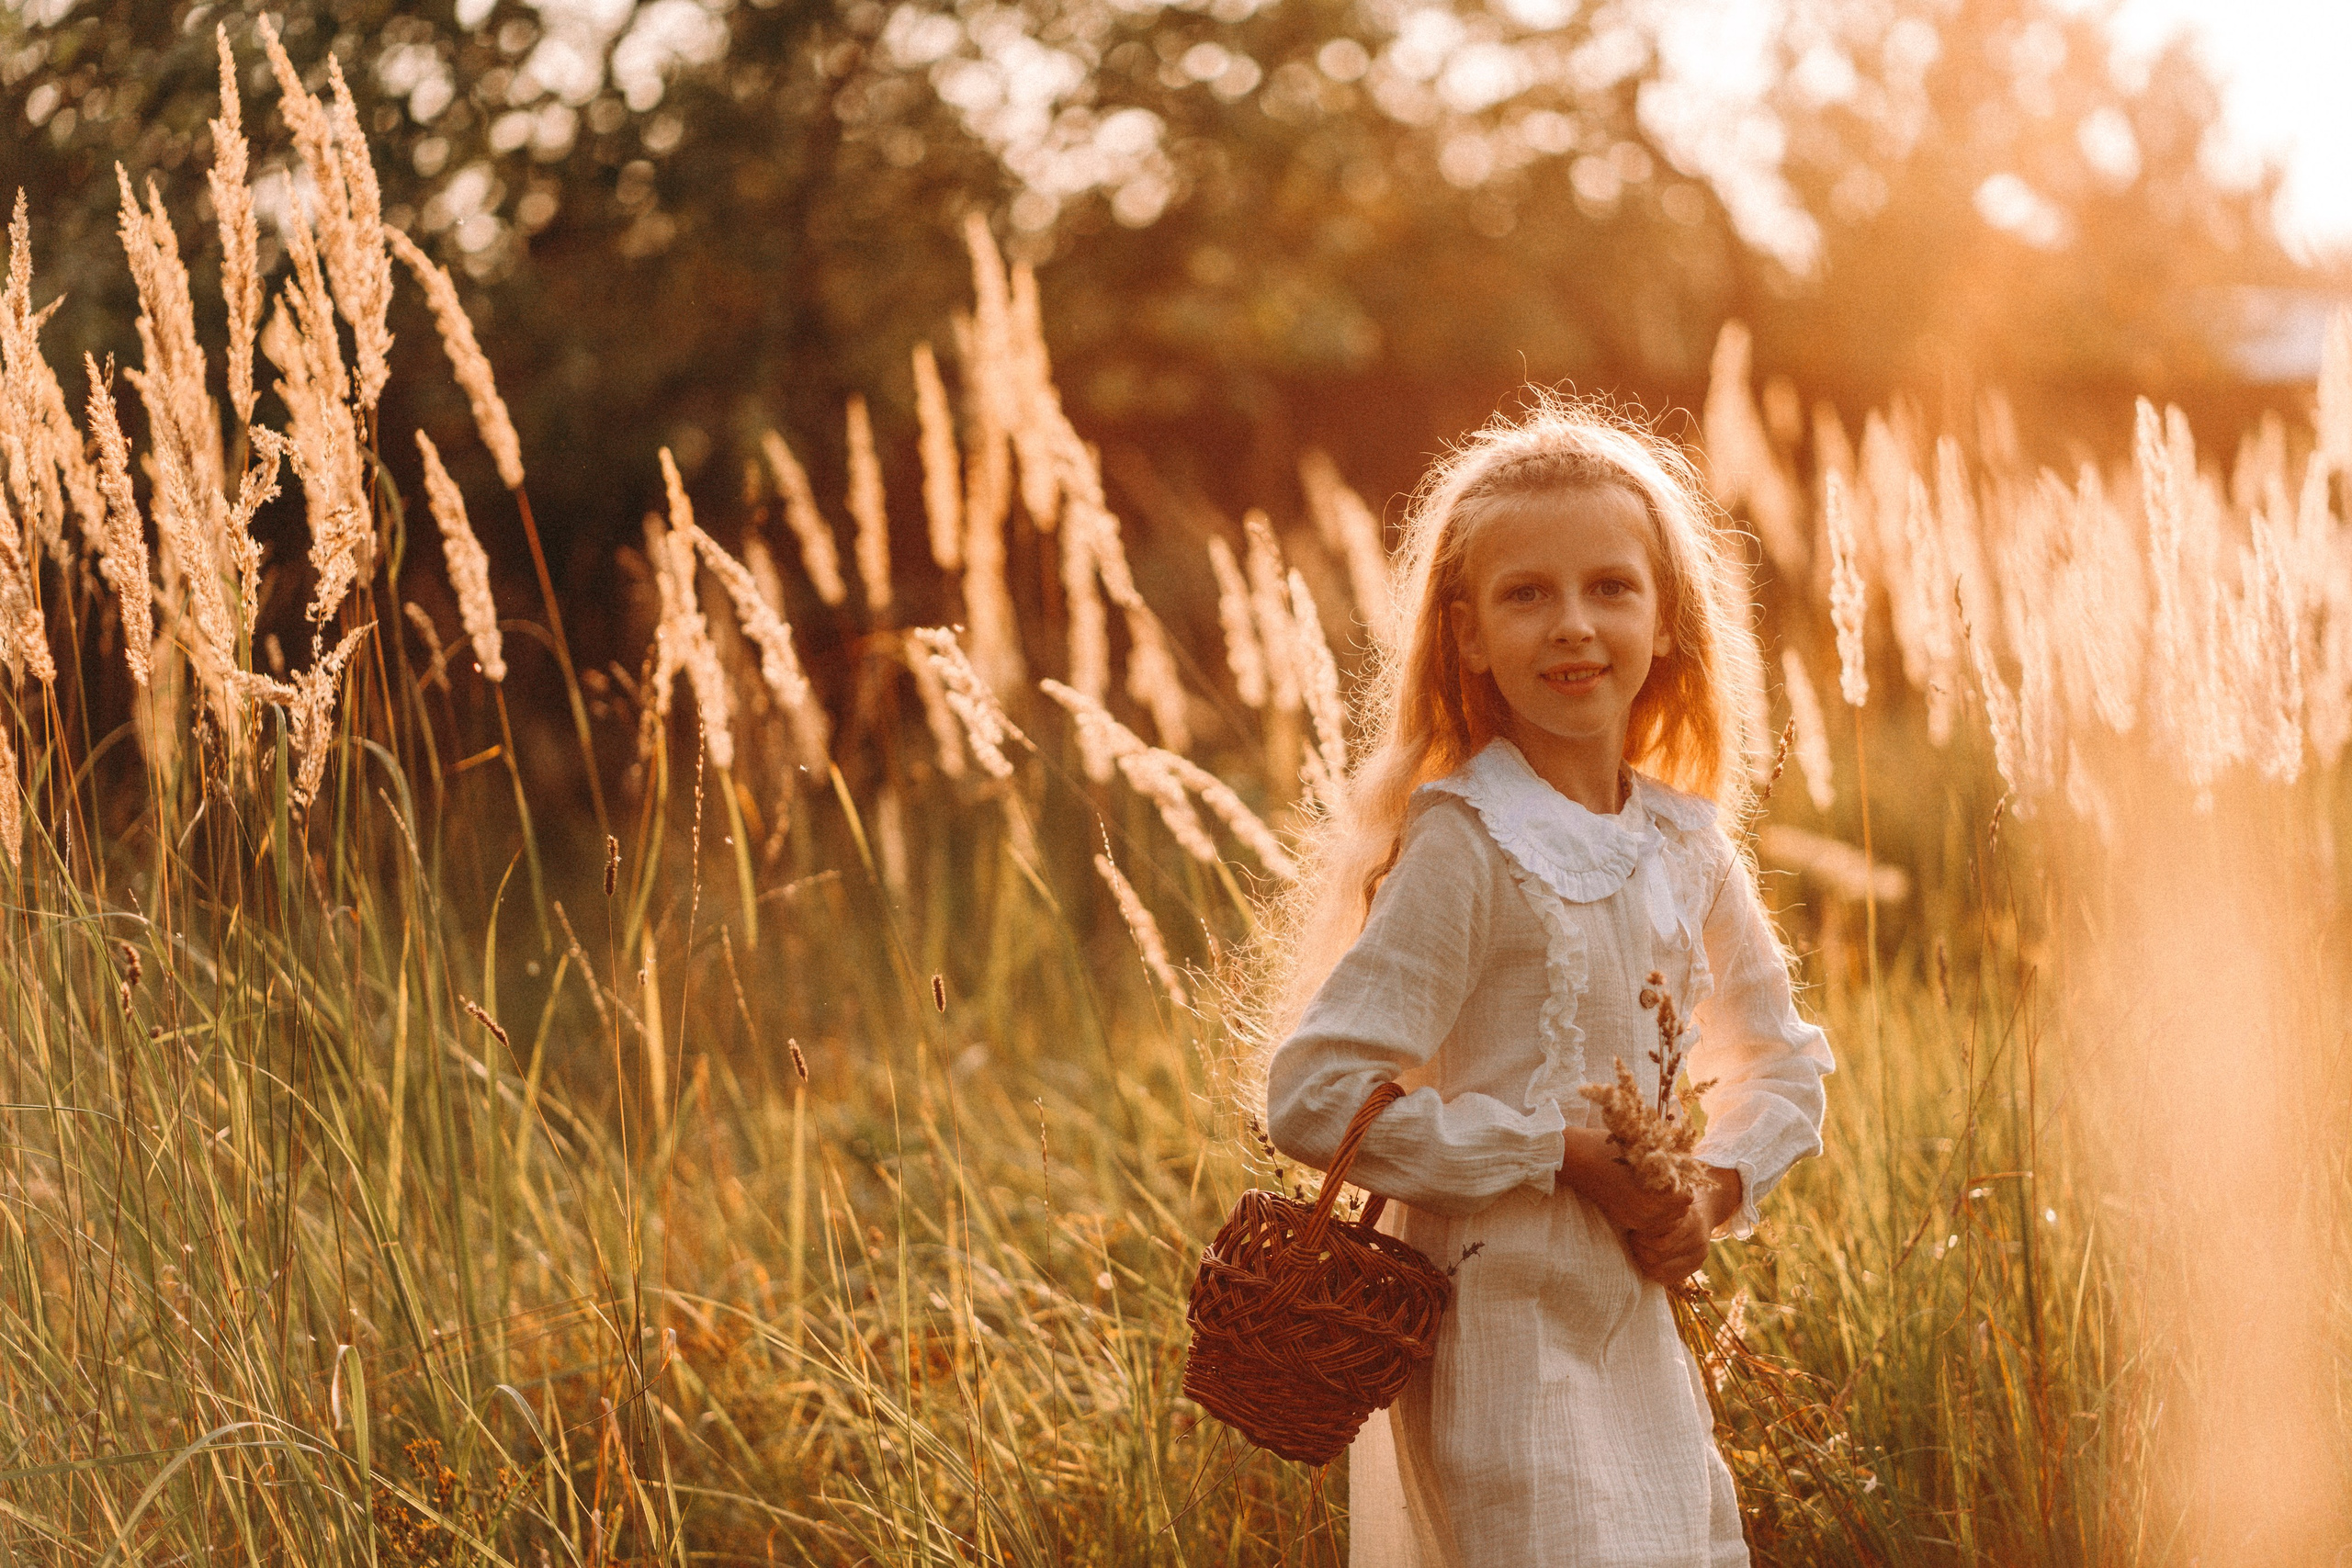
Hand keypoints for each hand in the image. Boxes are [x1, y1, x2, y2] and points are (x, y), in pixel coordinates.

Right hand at [1557, 1127, 1691, 1235]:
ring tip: (1654, 1189)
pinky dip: (1653, 1215)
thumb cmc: (1609, 1147)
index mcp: (1655, 1193)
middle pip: (1680, 1211)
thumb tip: (1688, 1165)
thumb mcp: (1644, 1148)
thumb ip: (1668, 1162)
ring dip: (1666, 1208)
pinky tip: (1642, 1197)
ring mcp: (1635, 1219)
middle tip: (1665, 1180)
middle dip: (1676, 1198)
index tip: (1673, 1173)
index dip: (1683, 1184)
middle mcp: (1647, 1212)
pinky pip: (1651, 1225)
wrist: (1576, 1159)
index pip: (1688, 1197)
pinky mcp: (1625, 1221)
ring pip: (1667, 1221)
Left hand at [1626, 1166, 1743, 1286]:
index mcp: (1692, 1222)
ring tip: (1637, 1248)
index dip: (1641, 1238)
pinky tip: (1646, 1260)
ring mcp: (1699, 1256)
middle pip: (1659, 1256)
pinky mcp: (1697, 1266)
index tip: (1633, 1228)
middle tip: (1632, 1238)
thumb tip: (1626, 1206)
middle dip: (1640, 1249)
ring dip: (1644, 1261)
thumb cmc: (1677, 1200)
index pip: (1660, 1242)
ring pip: (1661, 1269)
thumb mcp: (1668, 1196)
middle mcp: (1699, 1241)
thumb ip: (1655, 1205)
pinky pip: (1669, 1278)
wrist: (1705, 1208)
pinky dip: (1653, 1271)